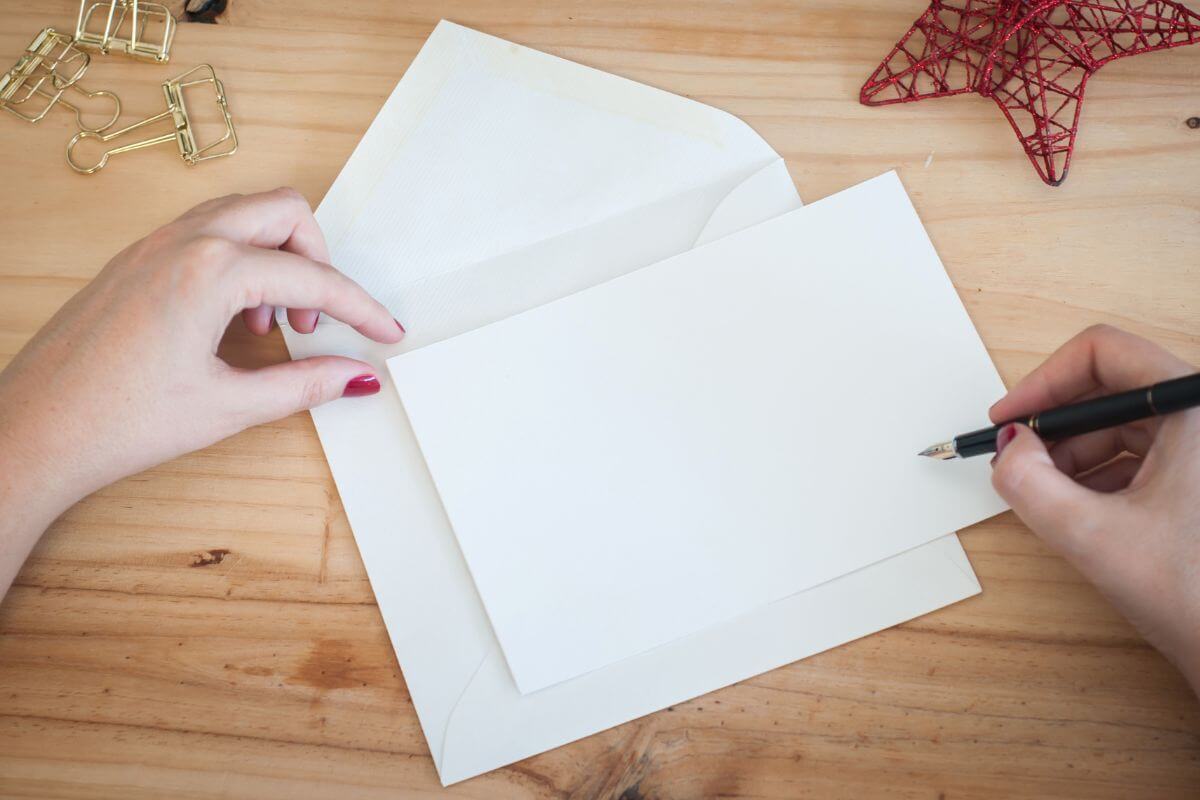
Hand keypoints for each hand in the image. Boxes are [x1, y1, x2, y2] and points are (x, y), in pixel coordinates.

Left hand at [0, 189, 402, 595]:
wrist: (33, 431)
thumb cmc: (116, 420)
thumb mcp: (228, 406)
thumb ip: (304, 384)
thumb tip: (357, 376)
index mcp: (211, 270)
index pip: (312, 277)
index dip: (359, 308)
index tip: (383, 332)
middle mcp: (183, 240)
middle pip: (285, 212)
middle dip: (318, 261)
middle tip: (315, 321)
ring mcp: (154, 243)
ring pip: (245, 213)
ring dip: (277, 255)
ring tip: (272, 322)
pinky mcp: (137, 257)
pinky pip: (208, 231)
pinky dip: (240, 259)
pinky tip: (231, 319)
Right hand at [989, 325, 1199, 691]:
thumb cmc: (1199, 596)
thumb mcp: (1092, 536)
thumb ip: (1029, 484)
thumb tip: (1009, 449)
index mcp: (1192, 412)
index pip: (1104, 353)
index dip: (1044, 381)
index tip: (1010, 418)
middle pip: (1108, 390)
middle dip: (1053, 428)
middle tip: (1018, 461)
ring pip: (1118, 425)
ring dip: (1071, 457)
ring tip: (1050, 499)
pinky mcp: (1197, 477)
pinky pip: (1136, 455)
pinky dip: (1096, 476)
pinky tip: (1080, 512)